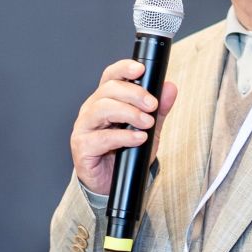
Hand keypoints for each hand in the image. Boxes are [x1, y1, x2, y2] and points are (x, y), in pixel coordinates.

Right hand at [70, 60, 178, 196]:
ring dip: (129, 113)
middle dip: (134, 94)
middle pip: (108, 89)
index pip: (111, 76)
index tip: (141, 69)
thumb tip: (170, 88)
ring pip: (102, 108)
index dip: (124, 68)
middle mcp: (91, 110)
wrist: (112, 183)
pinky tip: (138, 139)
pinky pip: (101, 138)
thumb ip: (159, 110)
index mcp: (105, 100)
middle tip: (152, 105)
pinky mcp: (82, 147)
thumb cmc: (125, 153)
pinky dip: (123, 137)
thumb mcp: (149, 129)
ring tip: (147, 123)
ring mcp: (84, 128)